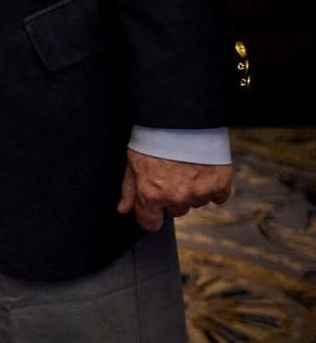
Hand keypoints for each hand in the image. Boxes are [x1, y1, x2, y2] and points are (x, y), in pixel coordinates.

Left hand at [116, 149, 233, 229]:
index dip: (150, 215)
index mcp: (151, 194)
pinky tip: (204, 171)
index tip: (152, 208)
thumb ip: (129, 190)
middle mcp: (175, 197)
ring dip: (192, 191)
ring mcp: (199, 193)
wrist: (180, 118)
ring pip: (196, 203)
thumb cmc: (153, 138)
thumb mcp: (133, 162)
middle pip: (175, 211)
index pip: (150, 223)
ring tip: (187, 168)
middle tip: (171, 175)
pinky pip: (218, 197)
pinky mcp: (219, 185)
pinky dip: (213, 187)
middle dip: (172, 198)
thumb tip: (123, 210)